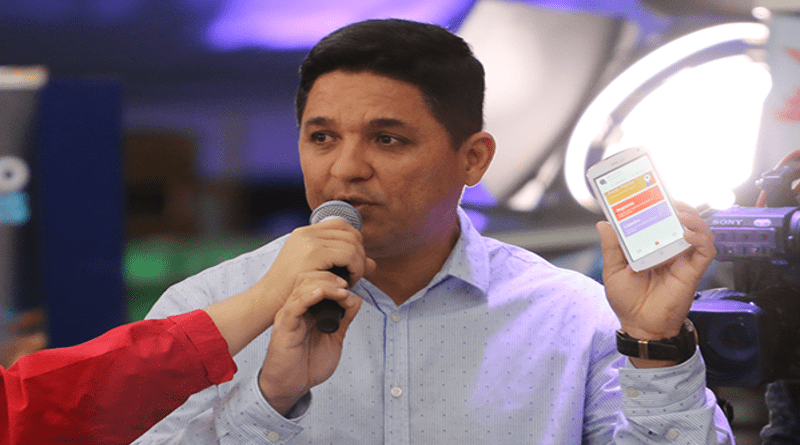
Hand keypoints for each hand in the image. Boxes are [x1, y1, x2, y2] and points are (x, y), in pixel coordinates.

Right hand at [258, 271, 362, 414]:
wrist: (291, 387)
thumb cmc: (308, 365)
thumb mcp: (334, 339)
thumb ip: (344, 320)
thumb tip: (356, 300)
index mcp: (306, 310)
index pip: (315, 282)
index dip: (333, 279)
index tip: (349, 286)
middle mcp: (295, 309)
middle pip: (307, 279)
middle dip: (329, 278)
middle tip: (345, 285)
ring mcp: (288, 317)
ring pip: (301, 288)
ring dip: (324, 286)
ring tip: (340, 291)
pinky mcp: (283, 328)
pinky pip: (293, 307)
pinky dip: (308, 297)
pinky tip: (320, 294)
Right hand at [259, 218, 374, 293]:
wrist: (267, 301)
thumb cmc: (289, 290)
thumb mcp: (317, 272)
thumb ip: (343, 264)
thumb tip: (372, 263)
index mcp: (306, 233)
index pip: (341, 224)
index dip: (355, 241)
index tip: (355, 261)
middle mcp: (307, 233)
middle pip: (350, 233)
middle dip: (360, 253)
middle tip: (357, 273)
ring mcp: (309, 242)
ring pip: (352, 245)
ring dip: (358, 263)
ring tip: (353, 280)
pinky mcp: (313, 255)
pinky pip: (347, 256)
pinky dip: (354, 269)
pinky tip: (348, 283)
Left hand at [597, 203, 715, 362]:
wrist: (641, 326)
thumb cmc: (628, 301)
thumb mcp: (613, 270)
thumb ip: (612, 247)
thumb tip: (604, 223)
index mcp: (650, 247)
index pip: (658, 220)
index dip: (658, 205)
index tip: (651, 191)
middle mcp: (669, 249)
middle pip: (680, 220)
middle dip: (676, 205)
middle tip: (666, 197)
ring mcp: (682, 258)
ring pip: (698, 229)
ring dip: (692, 217)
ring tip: (679, 212)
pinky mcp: (693, 270)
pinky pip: (706, 250)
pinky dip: (701, 238)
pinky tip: (687, 233)